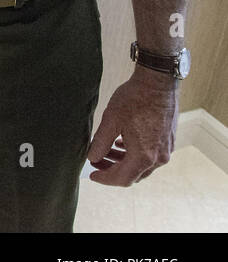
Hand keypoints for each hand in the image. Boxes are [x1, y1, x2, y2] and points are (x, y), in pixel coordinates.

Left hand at [86, 68, 178, 185]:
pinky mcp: (169, 141)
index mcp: (144, 156)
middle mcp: (159, 157)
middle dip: (112, 170)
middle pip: (133, 174)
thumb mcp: (110, 121)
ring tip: (106, 150)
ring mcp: (166, 150)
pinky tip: (121, 142)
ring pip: (142, 165)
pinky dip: (134, 154)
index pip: (123, 179)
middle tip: (96, 162)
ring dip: (123, 161)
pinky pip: (150, 156)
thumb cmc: (134, 99)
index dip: (105, 179)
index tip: (92, 175)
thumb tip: (92, 158)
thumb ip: (100, 143)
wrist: (157, 83)